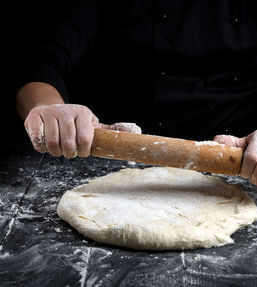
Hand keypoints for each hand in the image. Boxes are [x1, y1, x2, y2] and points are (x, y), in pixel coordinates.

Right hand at [24, 104, 140, 157]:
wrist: (51, 109)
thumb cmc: (76, 122)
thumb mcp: (94, 124)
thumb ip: (112, 130)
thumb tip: (137, 131)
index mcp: (83, 113)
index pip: (86, 138)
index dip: (84, 151)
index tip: (83, 152)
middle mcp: (66, 111)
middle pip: (68, 143)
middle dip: (70, 153)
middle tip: (70, 152)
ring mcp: (49, 113)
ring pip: (52, 143)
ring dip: (56, 152)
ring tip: (59, 149)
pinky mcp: (34, 118)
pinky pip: (37, 140)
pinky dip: (42, 147)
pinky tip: (46, 144)